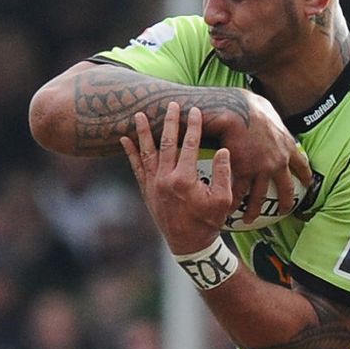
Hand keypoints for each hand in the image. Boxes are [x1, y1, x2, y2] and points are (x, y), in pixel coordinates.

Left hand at [121, 103, 234, 254]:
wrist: (188, 244)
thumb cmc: (208, 222)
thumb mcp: (223, 200)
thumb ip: (224, 174)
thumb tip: (224, 151)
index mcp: (185, 179)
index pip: (190, 145)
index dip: (193, 126)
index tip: (195, 110)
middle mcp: (165, 179)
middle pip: (167, 143)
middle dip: (169, 122)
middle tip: (170, 104)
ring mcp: (153, 185)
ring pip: (147, 152)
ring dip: (143, 132)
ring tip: (139, 114)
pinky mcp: (147, 191)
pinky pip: (136, 168)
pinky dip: (130, 153)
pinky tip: (124, 139)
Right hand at [215, 92, 312, 219]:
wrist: (238, 111)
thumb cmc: (251, 106)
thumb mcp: (270, 112)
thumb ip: (273, 123)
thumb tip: (270, 119)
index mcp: (287, 146)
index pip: (301, 164)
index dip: (304, 176)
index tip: (307, 185)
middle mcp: (278, 162)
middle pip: (285, 188)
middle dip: (286, 202)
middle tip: (285, 211)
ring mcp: (261, 169)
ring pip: (260, 196)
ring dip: (254, 210)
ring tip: (250, 219)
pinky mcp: (244, 172)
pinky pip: (239, 193)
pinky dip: (234, 203)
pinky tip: (230, 211)